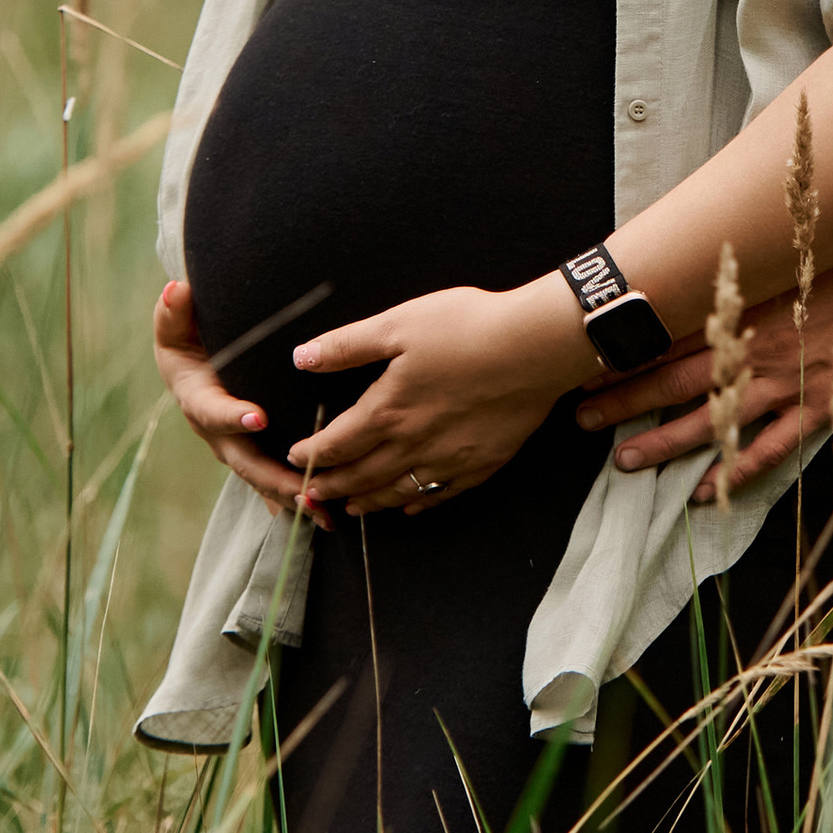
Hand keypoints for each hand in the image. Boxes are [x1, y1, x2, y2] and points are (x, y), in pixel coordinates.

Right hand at [153, 278, 326, 520]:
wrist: (194, 361)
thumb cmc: (188, 338)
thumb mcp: (176, 324)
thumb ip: (175, 311)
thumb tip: (178, 289)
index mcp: (197, 399)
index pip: (212, 410)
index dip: (231, 416)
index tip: (257, 418)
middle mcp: (215, 432)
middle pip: (243, 460)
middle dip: (273, 477)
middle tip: (304, 487)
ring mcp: (234, 448)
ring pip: (261, 480)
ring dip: (291, 497)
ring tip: (324, 513)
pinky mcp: (254, 456)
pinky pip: (273, 486)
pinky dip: (295, 502)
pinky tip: (326, 519)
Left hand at [288, 277, 595, 516]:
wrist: (536, 348)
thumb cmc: (468, 328)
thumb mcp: (399, 324)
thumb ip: (348, 345)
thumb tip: (302, 358)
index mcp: (388, 410)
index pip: (337, 444)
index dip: (311, 455)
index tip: (296, 458)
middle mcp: (413, 443)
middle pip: (362, 475)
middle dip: (332, 486)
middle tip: (310, 496)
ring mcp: (449, 458)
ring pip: (397, 491)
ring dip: (369, 501)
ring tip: (351, 507)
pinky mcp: (482, 463)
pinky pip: (441, 492)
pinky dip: (418, 501)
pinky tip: (410, 504)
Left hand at [589, 249, 832, 501]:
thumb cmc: (821, 268)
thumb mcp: (766, 260)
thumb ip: (720, 276)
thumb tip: (666, 269)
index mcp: (737, 313)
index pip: (666, 340)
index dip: (624, 359)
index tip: (584, 372)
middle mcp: (752, 351)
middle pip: (675, 382)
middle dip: (625, 401)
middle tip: (583, 419)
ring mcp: (784, 383)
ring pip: (714, 419)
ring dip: (666, 442)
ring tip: (625, 460)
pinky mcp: (815, 407)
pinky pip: (772, 447)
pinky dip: (739, 470)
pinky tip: (706, 491)